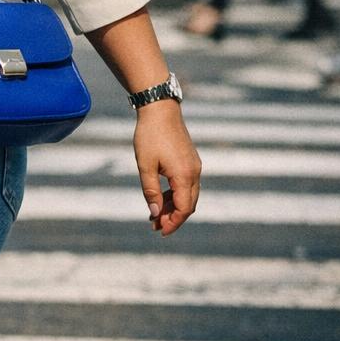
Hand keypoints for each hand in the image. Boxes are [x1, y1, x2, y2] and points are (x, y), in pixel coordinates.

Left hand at [134, 104, 200, 235]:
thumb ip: (150, 191)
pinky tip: (161, 198)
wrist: (160, 109)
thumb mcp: (145, 166)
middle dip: (173, 217)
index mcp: (184, 176)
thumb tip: (154, 213)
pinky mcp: (190, 161)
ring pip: (188, 195)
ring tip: (155, 214)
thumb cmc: (150, 136)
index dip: (172, 222)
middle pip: (188, 204)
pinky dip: (175, 194)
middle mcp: (194, 173)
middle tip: (155, 226)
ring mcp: (194, 166)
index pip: (183, 209)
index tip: (160, 231)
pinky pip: (186, 184)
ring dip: (173, 207)